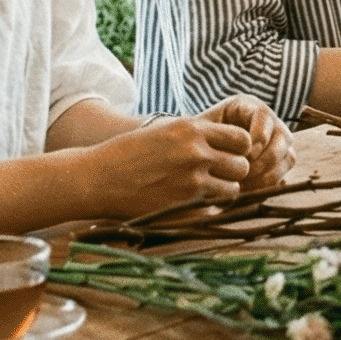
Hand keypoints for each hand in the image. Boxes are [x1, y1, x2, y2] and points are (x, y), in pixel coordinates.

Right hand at [83, 114, 253, 217]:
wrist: (97, 178)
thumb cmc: (129, 154)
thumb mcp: (166, 130)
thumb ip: (197, 135)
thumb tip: (229, 142)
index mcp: (192, 129)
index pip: (242, 139)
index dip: (238, 149)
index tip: (228, 155)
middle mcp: (197, 153)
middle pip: (242, 166)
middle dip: (233, 172)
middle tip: (216, 177)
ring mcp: (192, 181)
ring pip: (233, 190)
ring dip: (222, 192)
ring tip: (203, 192)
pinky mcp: (184, 206)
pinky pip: (214, 210)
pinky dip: (208, 210)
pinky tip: (191, 205)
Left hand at [193, 94, 295, 190]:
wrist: (191, 160)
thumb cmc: (193, 144)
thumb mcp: (201, 133)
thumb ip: (218, 136)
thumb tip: (247, 156)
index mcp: (248, 106)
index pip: (265, 115)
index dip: (258, 137)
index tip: (243, 155)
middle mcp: (268, 122)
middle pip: (284, 137)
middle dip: (264, 159)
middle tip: (244, 174)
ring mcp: (277, 143)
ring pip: (289, 157)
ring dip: (269, 174)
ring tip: (245, 185)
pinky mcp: (278, 164)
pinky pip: (285, 174)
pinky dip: (269, 185)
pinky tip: (249, 191)